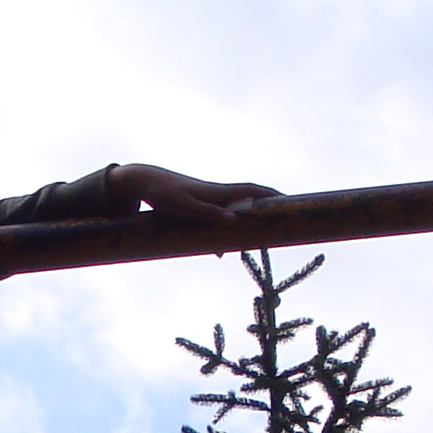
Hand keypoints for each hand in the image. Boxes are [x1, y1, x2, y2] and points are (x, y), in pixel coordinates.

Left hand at [105, 162, 280, 220]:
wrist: (143, 183)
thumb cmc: (163, 194)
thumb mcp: (185, 207)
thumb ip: (209, 214)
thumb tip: (234, 220)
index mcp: (217, 193)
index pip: (251, 191)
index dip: (271, 195)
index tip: (289, 200)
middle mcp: (216, 194)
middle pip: (248, 198)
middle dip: (266, 204)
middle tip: (283, 214)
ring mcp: (207, 200)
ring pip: (235, 209)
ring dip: (249, 217)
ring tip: (259, 235)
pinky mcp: (197, 206)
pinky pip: (219, 217)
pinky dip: (226, 228)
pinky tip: (221, 249)